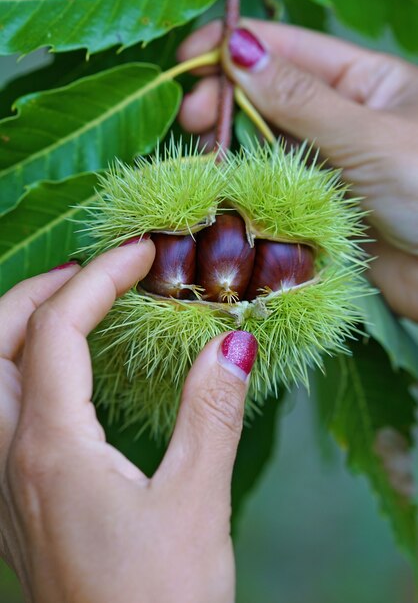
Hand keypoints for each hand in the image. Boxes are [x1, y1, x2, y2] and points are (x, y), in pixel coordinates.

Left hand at [0, 240, 257, 602]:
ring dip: (21, 331)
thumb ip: (210, 413)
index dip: (99, 278)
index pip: (58, 329)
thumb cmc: (159, 601)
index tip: (140, 252)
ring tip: (75, 312)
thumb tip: (232, 343)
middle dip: (37, 292)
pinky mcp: (15, 507)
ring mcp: (4, 484)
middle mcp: (11, 458)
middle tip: (92, 274)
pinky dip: (23, 374)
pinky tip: (64, 385)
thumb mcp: (196, 502)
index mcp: (49, 447)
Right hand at [178, 20, 417, 320]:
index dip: (235, 48)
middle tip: (190, 117)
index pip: (290, 51)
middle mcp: (343, 120)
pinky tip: (221, 185)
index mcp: (365, 82)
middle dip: (225, 100)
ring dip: (230, 146)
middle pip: (270, 98)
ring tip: (199, 153)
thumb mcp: (366, 134)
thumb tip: (239, 50)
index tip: (187, 59)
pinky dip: (245, 186)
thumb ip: (300, 98)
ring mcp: (330, 167)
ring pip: (267, 147)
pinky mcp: (319, 210)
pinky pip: (274, 191)